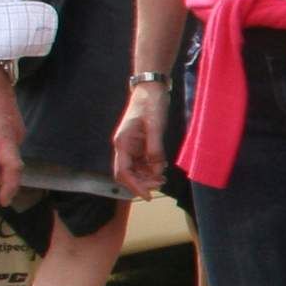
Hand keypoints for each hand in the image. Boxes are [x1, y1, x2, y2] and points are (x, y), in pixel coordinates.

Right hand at [114, 81, 172, 195]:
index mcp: (122, 143)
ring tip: (163, 179)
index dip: (134, 186)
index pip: (123, 172)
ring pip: (135, 169)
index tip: (148, 196)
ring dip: (147, 177)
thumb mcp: (156, 127)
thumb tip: (157, 169)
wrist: (151, 89)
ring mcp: (131, 146)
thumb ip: (155, 149)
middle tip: (160, 184)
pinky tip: (161, 169)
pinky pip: (142, 162)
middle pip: (128, 174)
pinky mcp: (139, 144)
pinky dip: (150, 168)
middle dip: (142, 182)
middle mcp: (124, 147)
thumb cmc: (151, 105)